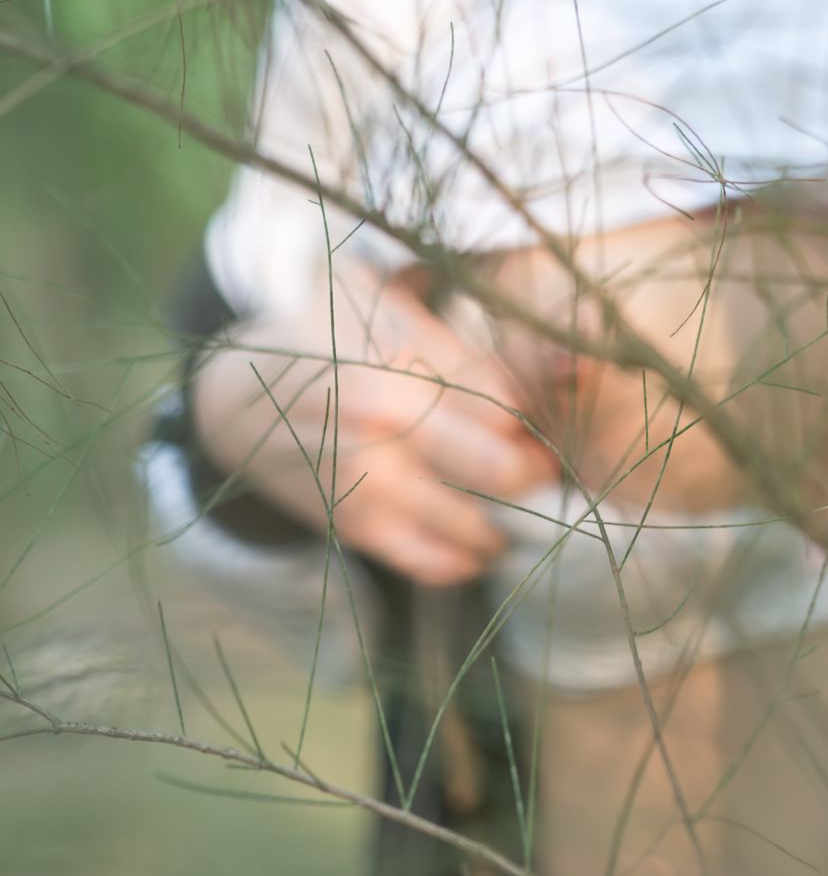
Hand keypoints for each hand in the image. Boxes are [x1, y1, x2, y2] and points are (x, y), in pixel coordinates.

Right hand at [190, 260, 556, 584]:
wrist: (235, 403)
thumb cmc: (327, 343)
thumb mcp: (382, 312)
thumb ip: (458, 351)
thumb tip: (531, 394)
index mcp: (387, 374)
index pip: (503, 411)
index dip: (535, 419)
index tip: (542, 422)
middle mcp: (377, 438)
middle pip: (502, 474)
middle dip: (536, 472)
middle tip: (543, 463)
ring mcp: (365, 492)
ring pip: (478, 526)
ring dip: (514, 518)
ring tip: (519, 496)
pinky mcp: (356, 531)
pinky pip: (437, 564)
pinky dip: (472, 555)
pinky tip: (481, 530)